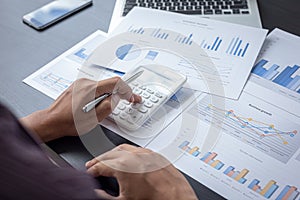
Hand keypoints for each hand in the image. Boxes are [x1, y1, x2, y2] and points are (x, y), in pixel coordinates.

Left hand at [21, 77, 140, 141]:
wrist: (52, 121)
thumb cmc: (68, 123)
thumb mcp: (94, 119)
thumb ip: (109, 105)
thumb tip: (117, 97)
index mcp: (90, 89)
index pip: (116, 82)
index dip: (127, 90)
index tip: (131, 97)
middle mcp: (85, 82)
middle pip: (110, 84)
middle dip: (119, 93)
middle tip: (127, 101)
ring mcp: (80, 83)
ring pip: (103, 86)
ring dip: (108, 95)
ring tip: (102, 109)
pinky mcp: (78, 86)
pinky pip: (95, 88)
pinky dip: (100, 95)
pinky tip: (95, 105)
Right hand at [86, 144, 197, 199]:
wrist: (176, 197)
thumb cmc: (154, 198)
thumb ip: (105, 196)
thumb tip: (97, 192)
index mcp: (123, 166)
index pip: (100, 165)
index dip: (92, 170)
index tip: (88, 173)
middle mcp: (134, 156)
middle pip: (110, 154)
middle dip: (99, 160)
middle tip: (93, 165)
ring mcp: (146, 153)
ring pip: (124, 148)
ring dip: (113, 153)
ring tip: (107, 159)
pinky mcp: (156, 155)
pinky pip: (137, 149)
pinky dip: (128, 152)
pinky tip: (127, 157)